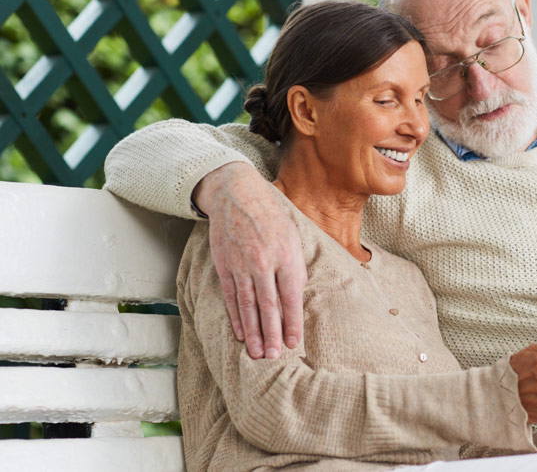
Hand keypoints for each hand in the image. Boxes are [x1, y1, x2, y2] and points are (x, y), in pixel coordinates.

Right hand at [193, 162, 306, 358]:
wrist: (237, 194)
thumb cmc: (272, 217)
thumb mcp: (293, 237)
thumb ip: (295, 268)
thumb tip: (296, 298)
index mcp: (286, 255)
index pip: (291, 297)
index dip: (292, 322)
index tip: (295, 343)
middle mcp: (263, 262)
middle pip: (268, 306)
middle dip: (272, 334)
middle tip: (275, 357)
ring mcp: (241, 265)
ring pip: (248, 305)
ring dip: (253, 332)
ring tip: (257, 353)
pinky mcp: (225, 265)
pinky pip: (231, 296)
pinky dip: (236, 317)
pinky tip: (241, 333)